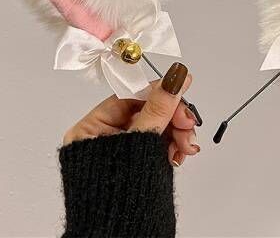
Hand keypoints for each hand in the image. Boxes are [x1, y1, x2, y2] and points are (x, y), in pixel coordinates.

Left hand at [63, 62, 199, 166]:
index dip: (157, 91)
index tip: (180, 86)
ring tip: (187, 144)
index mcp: (91, 129)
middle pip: (146, 111)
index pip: (129, 96)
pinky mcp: (139, 161)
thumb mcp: (139, 143)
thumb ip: (159, 108)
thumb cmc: (115, 199)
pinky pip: (159, 143)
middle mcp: (106, 137)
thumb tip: (173, 78)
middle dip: (172, 116)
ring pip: (156, 126)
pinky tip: (180, 152)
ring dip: (177, 131)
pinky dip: (173, 145)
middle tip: (188, 121)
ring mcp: (124, 150)